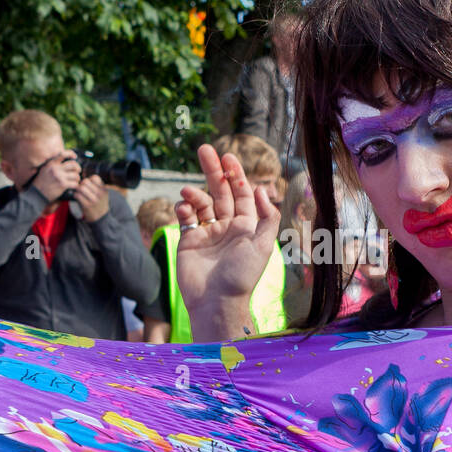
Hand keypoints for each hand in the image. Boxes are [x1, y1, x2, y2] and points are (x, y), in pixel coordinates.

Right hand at [30, 151, 81, 202]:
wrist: (37, 194)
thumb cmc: (41, 182)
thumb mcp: (44, 169)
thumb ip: (53, 165)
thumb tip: (63, 161)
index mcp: (51, 163)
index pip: (63, 154)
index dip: (71, 154)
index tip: (75, 157)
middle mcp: (56, 168)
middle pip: (73, 165)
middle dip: (78, 168)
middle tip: (78, 171)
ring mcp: (60, 176)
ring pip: (76, 175)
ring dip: (77, 178)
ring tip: (76, 181)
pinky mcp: (63, 185)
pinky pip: (75, 183)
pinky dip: (76, 185)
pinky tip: (74, 186)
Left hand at [74, 174, 110, 223]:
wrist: (100, 216)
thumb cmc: (99, 202)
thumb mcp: (103, 193)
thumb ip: (97, 185)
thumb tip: (85, 177)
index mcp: (104, 189)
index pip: (94, 177)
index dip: (89, 179)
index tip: (88, 184)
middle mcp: (100, 194)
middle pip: (86, 181)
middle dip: (81, 183)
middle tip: (81, 188)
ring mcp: (93, 200)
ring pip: (81, 187)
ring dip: (78, 189)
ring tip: (79, 192)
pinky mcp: (87, 206)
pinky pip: (77, 195)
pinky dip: (75, 195)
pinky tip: (77, 197)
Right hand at [174, 144, 280, 312]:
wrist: (216, 301)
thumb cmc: (242, 275)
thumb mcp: (263, 245)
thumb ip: (267, 216)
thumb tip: (262, 189)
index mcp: (246, 226)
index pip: (242, 194)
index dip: (235, 175)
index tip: (227, 157)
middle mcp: (227, 227)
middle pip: (220, 192)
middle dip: (213, 171)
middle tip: (205, 150)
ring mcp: (207, 233)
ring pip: (202, 203)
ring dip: (195, 192)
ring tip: (189, 191)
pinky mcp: (189, 241)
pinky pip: (186, 217)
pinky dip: (184, 207)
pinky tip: (184, 206)